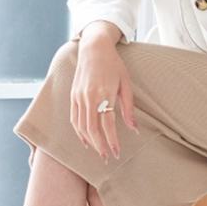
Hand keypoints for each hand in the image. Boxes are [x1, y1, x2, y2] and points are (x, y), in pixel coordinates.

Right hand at [70, 22, 137, 159]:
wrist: (94, 48)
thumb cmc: (114, 64)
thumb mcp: (126, 83)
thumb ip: (128, 107)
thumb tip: (134, 128)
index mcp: (104, 94)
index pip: (107, 124)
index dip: (112, 140)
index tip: (117, 152)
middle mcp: (89, 97)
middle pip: (92, 128)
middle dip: (100, 145)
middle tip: (107, 157)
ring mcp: (79, 96)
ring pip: (81, 126)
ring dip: (89, 141)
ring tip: (98, 150)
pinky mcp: (73, 95)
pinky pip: (74, 118)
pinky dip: (79, 131)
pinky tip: (86, 138)